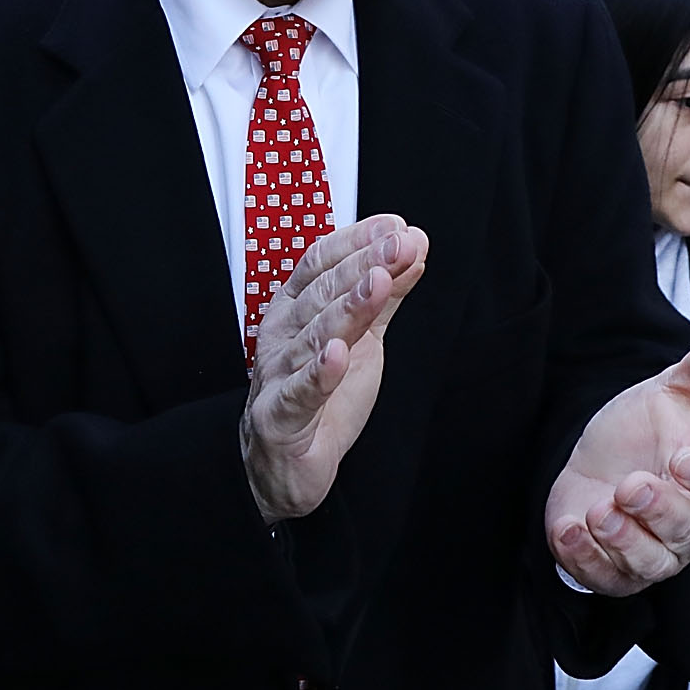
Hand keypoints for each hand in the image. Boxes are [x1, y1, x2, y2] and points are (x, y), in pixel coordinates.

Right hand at [241, 214, 429, 521]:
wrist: (288, 463)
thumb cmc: (321, 394)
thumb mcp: (361, 337)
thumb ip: (385, 295)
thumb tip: (413, 248)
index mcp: (295, 309)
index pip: (320, 263)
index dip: (356, 241)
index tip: (394, 226)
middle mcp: (281, 334)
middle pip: (322, 293)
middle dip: (362, 266)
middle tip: (399, 246)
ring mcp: (277, 373)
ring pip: (314, 336)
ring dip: (347, 308)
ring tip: (377, 283)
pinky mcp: (279, 416)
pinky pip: (300, 392)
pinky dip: (318, 373)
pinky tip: (338, 354)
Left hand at [547, 324, 689, 595]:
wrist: (593, 461)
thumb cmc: (642, 432)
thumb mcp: (670, 394)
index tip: (684, 458)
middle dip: (660, 511)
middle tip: (631, 484)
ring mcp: (652, 556)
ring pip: (651, 563)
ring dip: (624, 539)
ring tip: (600, 509)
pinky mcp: (612, 571)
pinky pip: (605, 578)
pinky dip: (585, 557)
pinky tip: (570, 529)